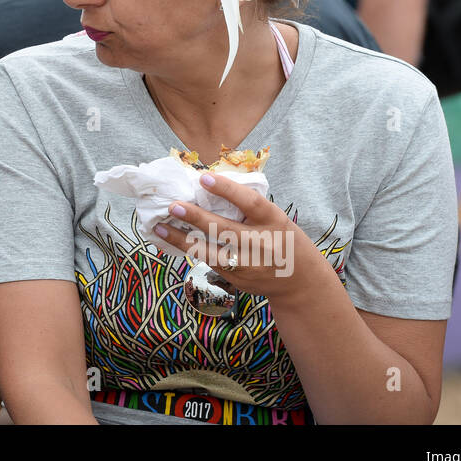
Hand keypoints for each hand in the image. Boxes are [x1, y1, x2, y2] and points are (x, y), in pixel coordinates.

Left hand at [150, 173, 330, 305]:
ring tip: (159, 226)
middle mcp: (261, 244)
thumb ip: (250, 208)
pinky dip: (188, 250)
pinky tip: (171, 240)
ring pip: (209, 251)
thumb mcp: (276, 219)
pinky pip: (208, 262)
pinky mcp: (237, 279)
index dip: (227, 190)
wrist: (300, 283)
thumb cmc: (283, 240)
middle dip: (195, 217)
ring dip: (181, 239)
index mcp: (274, 222)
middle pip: (224, 229)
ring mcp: (248, 265)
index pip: (250, 202)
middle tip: (173, 205)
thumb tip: (211, 186)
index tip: (204, 178)